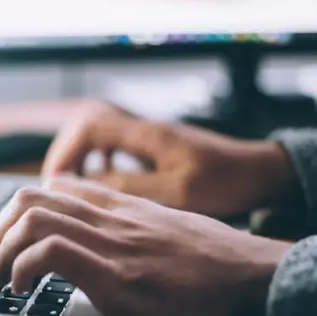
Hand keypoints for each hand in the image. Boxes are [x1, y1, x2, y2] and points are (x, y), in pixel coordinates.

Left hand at [0, 177, 290, 315]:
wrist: (257, 277)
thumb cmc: (218, 262)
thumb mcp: (170, 231)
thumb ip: (133, 228)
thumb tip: (107, 243)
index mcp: (123, 207)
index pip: (56, 186)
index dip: (21, 210)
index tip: (12, 239)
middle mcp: (111, 217)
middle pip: (30, 197)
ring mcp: (112, 243)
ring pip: (31, 218)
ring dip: (0, 250)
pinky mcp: (117, 275)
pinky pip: (50, 253)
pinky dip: (22, 269)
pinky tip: (23, 290)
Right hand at [42, 100, 296, 216]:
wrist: (261, 172)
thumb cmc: (227, 182)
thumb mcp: (178, 191)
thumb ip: (132, 186)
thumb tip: (90, 185)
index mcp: (148, 134)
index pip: (90, 126)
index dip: (66, 151)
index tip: (55, 180)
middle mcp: (145, 128)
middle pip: (88, 124)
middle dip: (67, 152)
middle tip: (56, 184)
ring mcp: (151, 135)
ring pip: (100, 133)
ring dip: (81, 155)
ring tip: (72, 184)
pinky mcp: (157, 146)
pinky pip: (115, 144)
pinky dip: (100, 159)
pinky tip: (102, 180)